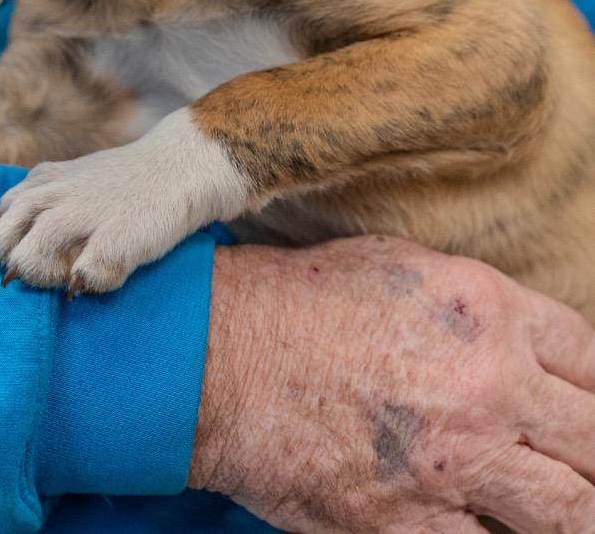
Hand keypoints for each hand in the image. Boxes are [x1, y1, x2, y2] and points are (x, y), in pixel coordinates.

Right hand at [189, 237, 594, 532]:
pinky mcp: (411, 526)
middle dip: (593, 454)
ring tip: (554, 504)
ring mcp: (457, 464)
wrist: (216, 352)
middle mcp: (489, 387)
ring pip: (572, 514)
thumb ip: (471, 304)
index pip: (592, 360)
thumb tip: (515, 341)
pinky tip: (483, 520)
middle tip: (575, 462)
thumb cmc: (294, 298)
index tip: (584, 406)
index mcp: (486, 311)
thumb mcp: (396, 265)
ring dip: (571, 510)